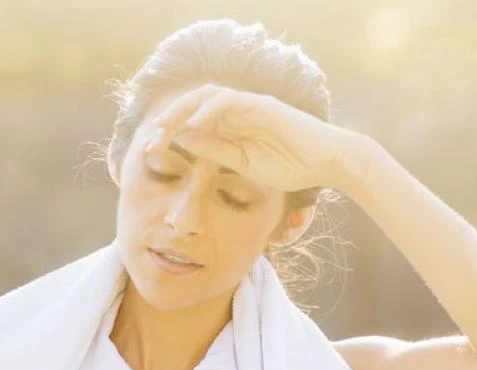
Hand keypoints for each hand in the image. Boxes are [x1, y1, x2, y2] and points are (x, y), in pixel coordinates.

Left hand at [146, 83, 359, 192]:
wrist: (327, 163)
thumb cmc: (290, 165)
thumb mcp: (243, 163)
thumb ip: (215, 150)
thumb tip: (183, 140)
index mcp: (231, 126)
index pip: (193, 121)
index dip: (169, 131)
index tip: (150, 149)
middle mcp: (237, 111)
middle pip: (194, 104)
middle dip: (169, 119)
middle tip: (149, 139)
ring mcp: (250, 105)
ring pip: (208, 97)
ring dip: (183, 110)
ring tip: (164, 128)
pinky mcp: (263, 106)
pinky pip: (231, 101)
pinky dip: (210, 109)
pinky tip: (195, 124)